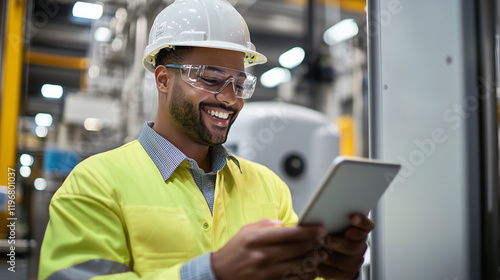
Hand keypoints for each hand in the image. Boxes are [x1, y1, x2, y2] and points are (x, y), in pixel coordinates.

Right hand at [211, 219, 325, 279]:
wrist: (220, 274)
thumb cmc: (235, 250)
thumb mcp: (246, 231)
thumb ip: (266, 224)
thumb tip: (286, 224)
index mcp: (257, 239)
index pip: (289, 234)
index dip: (308, 231)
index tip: (321, 229)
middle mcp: (263, 256)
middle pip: (297, 250)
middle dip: (315, 244)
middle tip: (325, 241)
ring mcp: (267, 273)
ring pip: (299, 267)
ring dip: (313, 261)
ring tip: (320, 255)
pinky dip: (304, 275)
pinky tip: (310, 270)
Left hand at [316, 214, 373, 279]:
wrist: (324, 250)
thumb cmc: (327, 230)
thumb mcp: (330, 220)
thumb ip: (331, 216)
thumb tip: (324, 211)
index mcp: (360, 230)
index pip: (367, 225)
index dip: (362, 222)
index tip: (352, 218)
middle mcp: (360, 245)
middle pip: (353, 246)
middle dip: (337, 242)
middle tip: (323, 239)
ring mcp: (355, 260)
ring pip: (344, 261)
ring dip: (327, 256)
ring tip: (315, 251)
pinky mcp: (347, 273)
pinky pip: (335, 273)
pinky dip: (323, 268)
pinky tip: (314, 263)